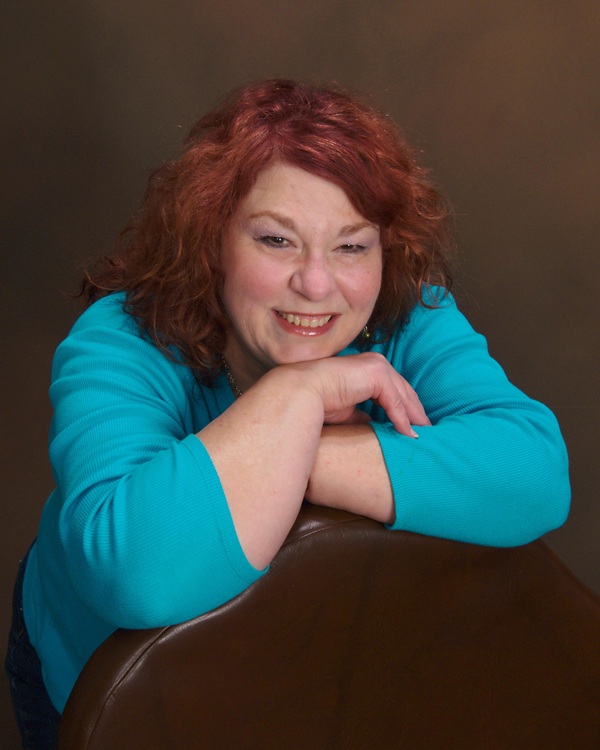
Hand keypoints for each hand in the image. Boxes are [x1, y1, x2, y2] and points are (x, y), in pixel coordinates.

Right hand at [286, 352, 429, 437]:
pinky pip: (394, 401)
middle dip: (417, 413)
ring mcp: (377, 366)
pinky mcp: (376, 374)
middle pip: (405, 391)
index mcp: (369, 369)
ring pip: (403, 396)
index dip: (407, 409)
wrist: (301, 393)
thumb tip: (372, 426)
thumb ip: (362, 414)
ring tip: (423, 436)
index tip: (415, 428)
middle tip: (427, 433)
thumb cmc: (318, 402)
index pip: (395, 390)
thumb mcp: (348, 410)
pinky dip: (402, 419)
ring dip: (414, 417)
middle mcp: (376, 363)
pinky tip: (408, 434)